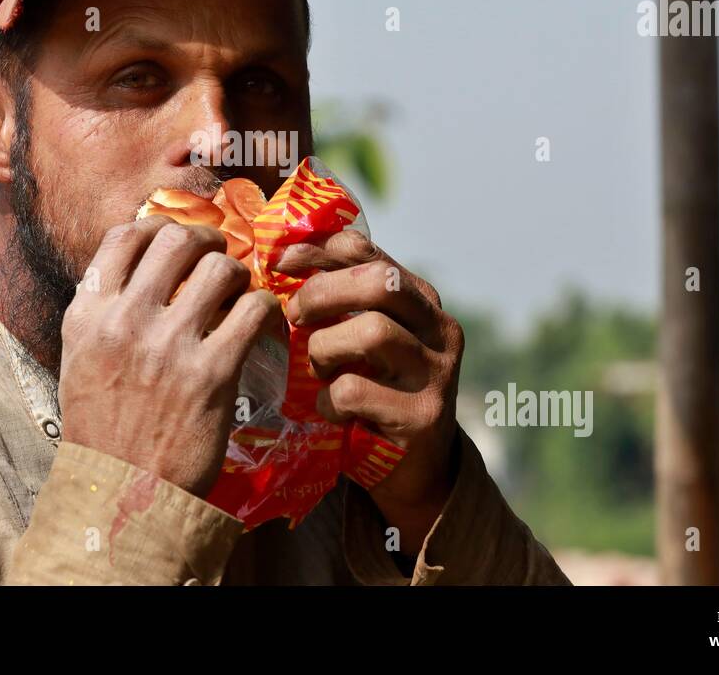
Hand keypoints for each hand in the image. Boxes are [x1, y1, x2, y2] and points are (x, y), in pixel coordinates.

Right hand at [59, 215, 282, 498]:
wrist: (119, 495)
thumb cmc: (101, 429)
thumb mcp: (79, 360)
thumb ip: (104, 312)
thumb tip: (140, 266)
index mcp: (88, 314)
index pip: (124, 236)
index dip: (158, 226)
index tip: (176, 237)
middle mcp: (125, 321)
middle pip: (177, 239)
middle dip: (206, 241)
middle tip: (217, 257)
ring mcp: (169, 346)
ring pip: (220, 268)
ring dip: (237, 274)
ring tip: (239, 293)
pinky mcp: (213, 374)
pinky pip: (252, 311)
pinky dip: (264, 308)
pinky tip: (262, 322)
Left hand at [279, 229, 464, 549]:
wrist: (414, 467)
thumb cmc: (374, 390)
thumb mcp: (362, 338)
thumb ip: (338, 299)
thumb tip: (282, 256)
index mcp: (421, 298)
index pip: (368, 252)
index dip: (316, 251)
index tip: (279, 263)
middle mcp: (439, 328)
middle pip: (380, 282)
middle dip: (323, 293)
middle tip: (294, 315)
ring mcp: (437, 372)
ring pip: (372, 332)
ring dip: (325, 348)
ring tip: (317, 368)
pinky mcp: (423, 416)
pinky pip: (356, 391)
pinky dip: (328, 399)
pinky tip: (329, 409)